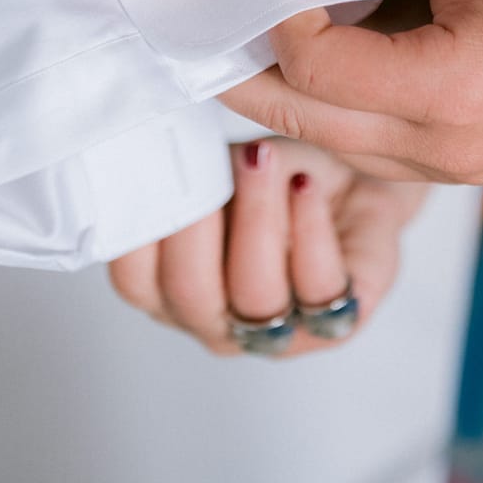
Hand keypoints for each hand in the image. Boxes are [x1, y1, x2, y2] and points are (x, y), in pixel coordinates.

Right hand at [108, 138, 426, 355]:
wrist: (349, 182)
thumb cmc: (274, 176)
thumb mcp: (221, 164)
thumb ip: (189, 172)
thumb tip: (160, 149)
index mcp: (168, 286)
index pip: (132, 278)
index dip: (138, 226)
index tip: (157, 164)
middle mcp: (213, 318)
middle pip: (188, 292)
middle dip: (199, 221)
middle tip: (212, 163)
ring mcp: (273, 332)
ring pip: (254, 294)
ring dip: (257, 216)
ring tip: (263, 161)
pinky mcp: (337, 325)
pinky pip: (320, 288)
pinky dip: (310, 227)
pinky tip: (305, 185)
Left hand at [224, 0, 482, 183]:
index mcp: (451, 87)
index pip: (314, 67)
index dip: (273, 18)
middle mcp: (441, 148)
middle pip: (299, 119)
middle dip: (240, 69)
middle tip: (199, 20)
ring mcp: (445, 171)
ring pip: (319, 142)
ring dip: (272, 93)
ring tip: (236, 36)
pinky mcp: (448, 169)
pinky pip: (355, 147)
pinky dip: (317, 107)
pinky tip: (299, 62)